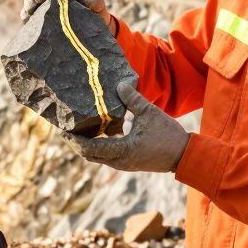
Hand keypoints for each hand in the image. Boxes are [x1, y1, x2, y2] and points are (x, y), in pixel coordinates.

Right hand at [20, 0, 114, 33]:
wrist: (89, 34)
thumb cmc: (94, 15)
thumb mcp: (98, 6)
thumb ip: (96, 1)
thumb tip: (90, 2)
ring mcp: (44, 4)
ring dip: (30, 2)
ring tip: (30, 9)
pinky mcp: (37, 18)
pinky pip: (28, 14)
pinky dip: (26, 15)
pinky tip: (26, 20)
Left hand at [63, 80, 189, 172]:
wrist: (184, 155)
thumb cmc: (168, 135)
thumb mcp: (150, 113)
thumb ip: (133, 99)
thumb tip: (119, 84)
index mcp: (123, 151)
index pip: (90, 148)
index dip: (75, 140)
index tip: (63, 131)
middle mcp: (119, 161)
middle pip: (88, 155)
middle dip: (75, 143)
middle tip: (64, 129)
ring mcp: (123, 164)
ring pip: (96, 157)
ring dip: (85, 146)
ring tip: (75, 131)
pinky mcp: (127, 162)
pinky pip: (105, 156)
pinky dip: (96, 147)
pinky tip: (95, 133)